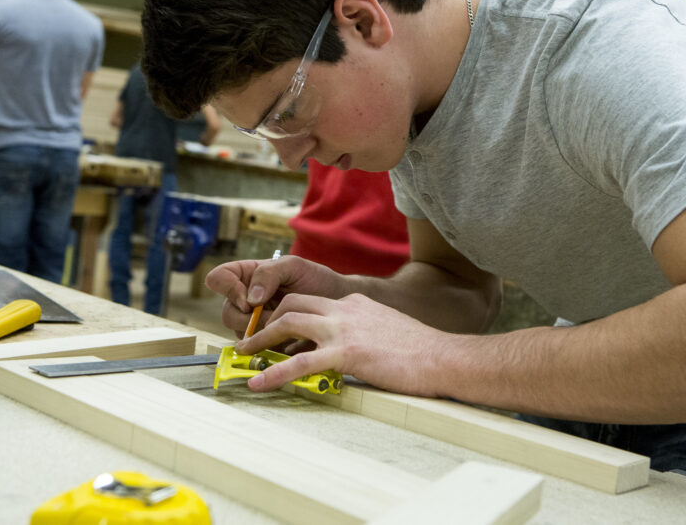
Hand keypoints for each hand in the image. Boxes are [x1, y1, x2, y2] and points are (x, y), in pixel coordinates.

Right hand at [205, 254, 345, 337]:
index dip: (228, 290)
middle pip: (228, 314)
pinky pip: (257, 350)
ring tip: (288, 329)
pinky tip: (290, 342)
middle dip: (249, 320)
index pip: (218, 279)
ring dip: (262, 335)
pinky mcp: (267, 342)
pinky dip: (272, 348)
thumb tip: (250, 299)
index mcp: (246, 276)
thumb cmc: (316, 279)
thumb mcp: (294, 266)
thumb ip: (269, 273)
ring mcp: (254, 323)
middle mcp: (245, 300)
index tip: (249, 300)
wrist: (337, 302)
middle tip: (273, 319)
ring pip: (241, 335)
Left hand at [235, 292, 444, 397]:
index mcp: (354, 304)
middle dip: (266, 321)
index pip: (312, 302)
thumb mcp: (386, 330)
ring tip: (243, 357)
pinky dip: (274, 373)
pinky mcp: (346, 353)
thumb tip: (351, 349)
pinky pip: (299, 362)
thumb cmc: (421, 351)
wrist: (442, 357)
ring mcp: (343, 329)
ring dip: (261, 340)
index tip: (273, 329)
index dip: (287, 314)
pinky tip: (258, 384)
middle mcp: (344, 310)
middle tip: (250, 341)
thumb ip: (363, 332)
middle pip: (292, 304)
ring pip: (288, 323)